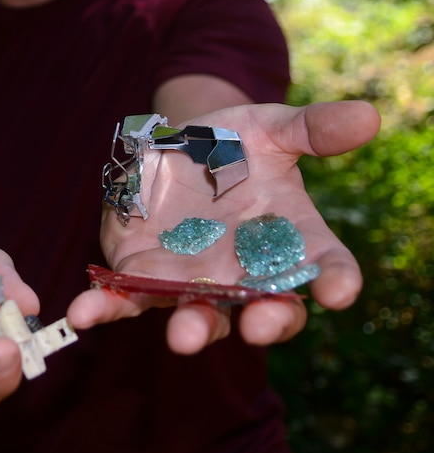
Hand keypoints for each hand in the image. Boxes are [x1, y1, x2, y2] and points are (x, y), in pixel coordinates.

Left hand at [67, 101, 379, 353]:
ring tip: (182, 338)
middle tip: (260, 327)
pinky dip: (102, 310)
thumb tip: (368, 114)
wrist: (169, 146)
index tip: (339, 290)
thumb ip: (312, 128)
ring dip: (191, 329)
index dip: (336, 280)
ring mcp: (193, 282)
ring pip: (198, 316)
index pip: (324, 267)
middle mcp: (245, 273)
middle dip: (266, 322)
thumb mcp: (268, 128)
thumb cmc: (229, 143)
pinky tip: (82, 315)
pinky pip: (122, 301)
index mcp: (288, 240)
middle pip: (266, 309)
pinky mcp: (140, 278)